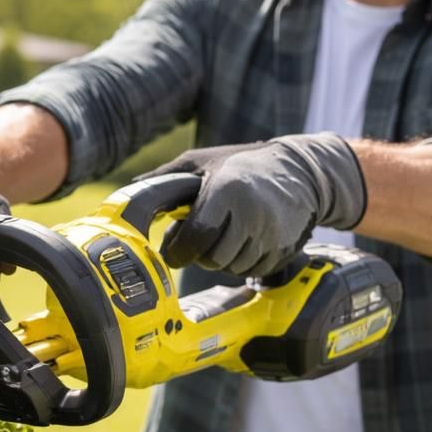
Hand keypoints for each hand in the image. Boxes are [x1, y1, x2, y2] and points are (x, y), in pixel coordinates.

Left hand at [139, 132, 366, 277]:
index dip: (180, 250)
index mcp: (227, 191)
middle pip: (212, 258)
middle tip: (200, 238)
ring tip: (223, 234)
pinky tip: (242, 241)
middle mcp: (252, 215)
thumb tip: (131, 192)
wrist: (300, 172)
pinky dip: (241, 262)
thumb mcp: (201, 161)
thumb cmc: (241, 164)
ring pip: (231, 268)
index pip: (197, 236)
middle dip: (199, 254)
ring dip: (220, 259)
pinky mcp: (283, 250)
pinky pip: (252, 271)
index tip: (173, 251)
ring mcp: (271, 235)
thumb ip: (166, 177)